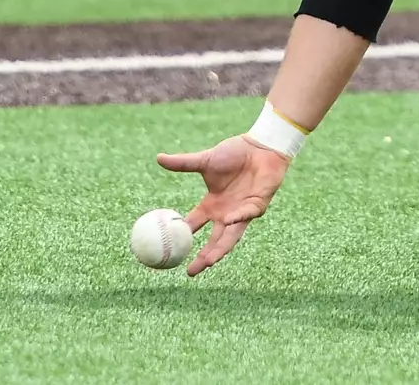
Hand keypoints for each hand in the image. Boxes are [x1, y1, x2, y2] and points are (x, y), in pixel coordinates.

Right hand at [156, 134, 290, 275]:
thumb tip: (158, 158)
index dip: (181, 238)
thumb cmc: (234, 153)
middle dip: (202, 258)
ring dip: (220, 249)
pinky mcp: (257, 206)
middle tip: (190, 272)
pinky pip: (246, 214)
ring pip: (230, 237)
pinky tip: (227, 220)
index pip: (193, 226)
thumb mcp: (205, 160)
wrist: (260, 146)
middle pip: (213, 241)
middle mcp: (225, 213)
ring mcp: (241, 212)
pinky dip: (238, 217)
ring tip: (209, 262)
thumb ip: (183, 163)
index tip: (167, 249)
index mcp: (211, 205)